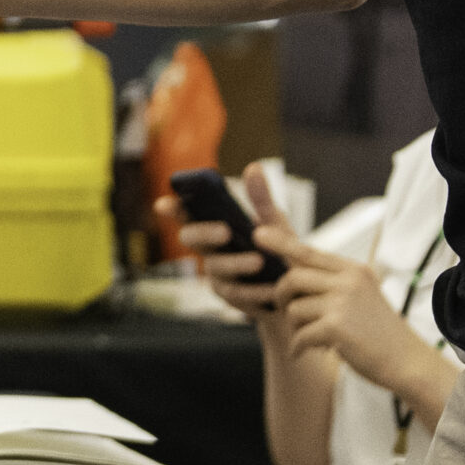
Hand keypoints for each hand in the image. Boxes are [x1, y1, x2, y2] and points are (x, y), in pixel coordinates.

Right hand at [160, 161, 293, 323]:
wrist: (301, 288)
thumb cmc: (281, 249)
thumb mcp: (275, 222)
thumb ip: (262, 199)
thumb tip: (253, 167)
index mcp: (215, 225)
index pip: (186, 214)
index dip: (172, 209)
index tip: (163, 205)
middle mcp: (210, 249)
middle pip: (190, 239)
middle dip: (204, 233)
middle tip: (225, 231)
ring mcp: (217, 274)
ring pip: (216, 267)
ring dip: (236, 263)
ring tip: (260, 261)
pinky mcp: (230, 296)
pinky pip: (236, 293)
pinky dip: (255, 291)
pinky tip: (272, 288)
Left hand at [268, 228, 433, 394]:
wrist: (407, 362)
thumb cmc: (379, 332)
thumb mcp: (360, 295)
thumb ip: (331, 281)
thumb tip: (292, 271)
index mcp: (353, 270)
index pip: (309, 252)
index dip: (281, 242)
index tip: (258, 233)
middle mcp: (348, 281)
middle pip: (293, 278)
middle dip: (283, 298)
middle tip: (288, 313)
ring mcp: (342, 302)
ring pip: (294, 309)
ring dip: (295, 327)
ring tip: (311, 337)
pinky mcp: (336, 327)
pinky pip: (300, 334)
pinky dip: (298, 346)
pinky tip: (305, 352)